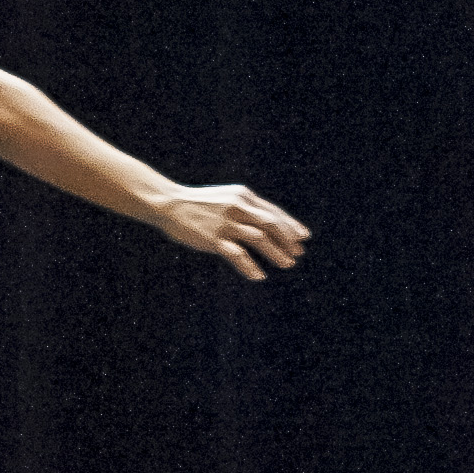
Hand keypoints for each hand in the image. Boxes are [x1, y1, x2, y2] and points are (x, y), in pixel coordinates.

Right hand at [153, 182, 310, 282]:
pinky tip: (259, 276)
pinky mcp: (213, 238)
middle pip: (271, 224)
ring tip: (287, 264)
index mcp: (243, 195)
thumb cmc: (199, 203)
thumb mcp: (226, 198)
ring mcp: (226, 222)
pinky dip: (250, 266)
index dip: (290, 225)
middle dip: (288, 240)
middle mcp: (238, 206)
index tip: (303, 237)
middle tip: (298, 253)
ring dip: (275, 252)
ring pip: (259, 238)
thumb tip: (267, 222)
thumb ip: (245, 207)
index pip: (273, 211)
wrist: (170, 203)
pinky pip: (237, 254)